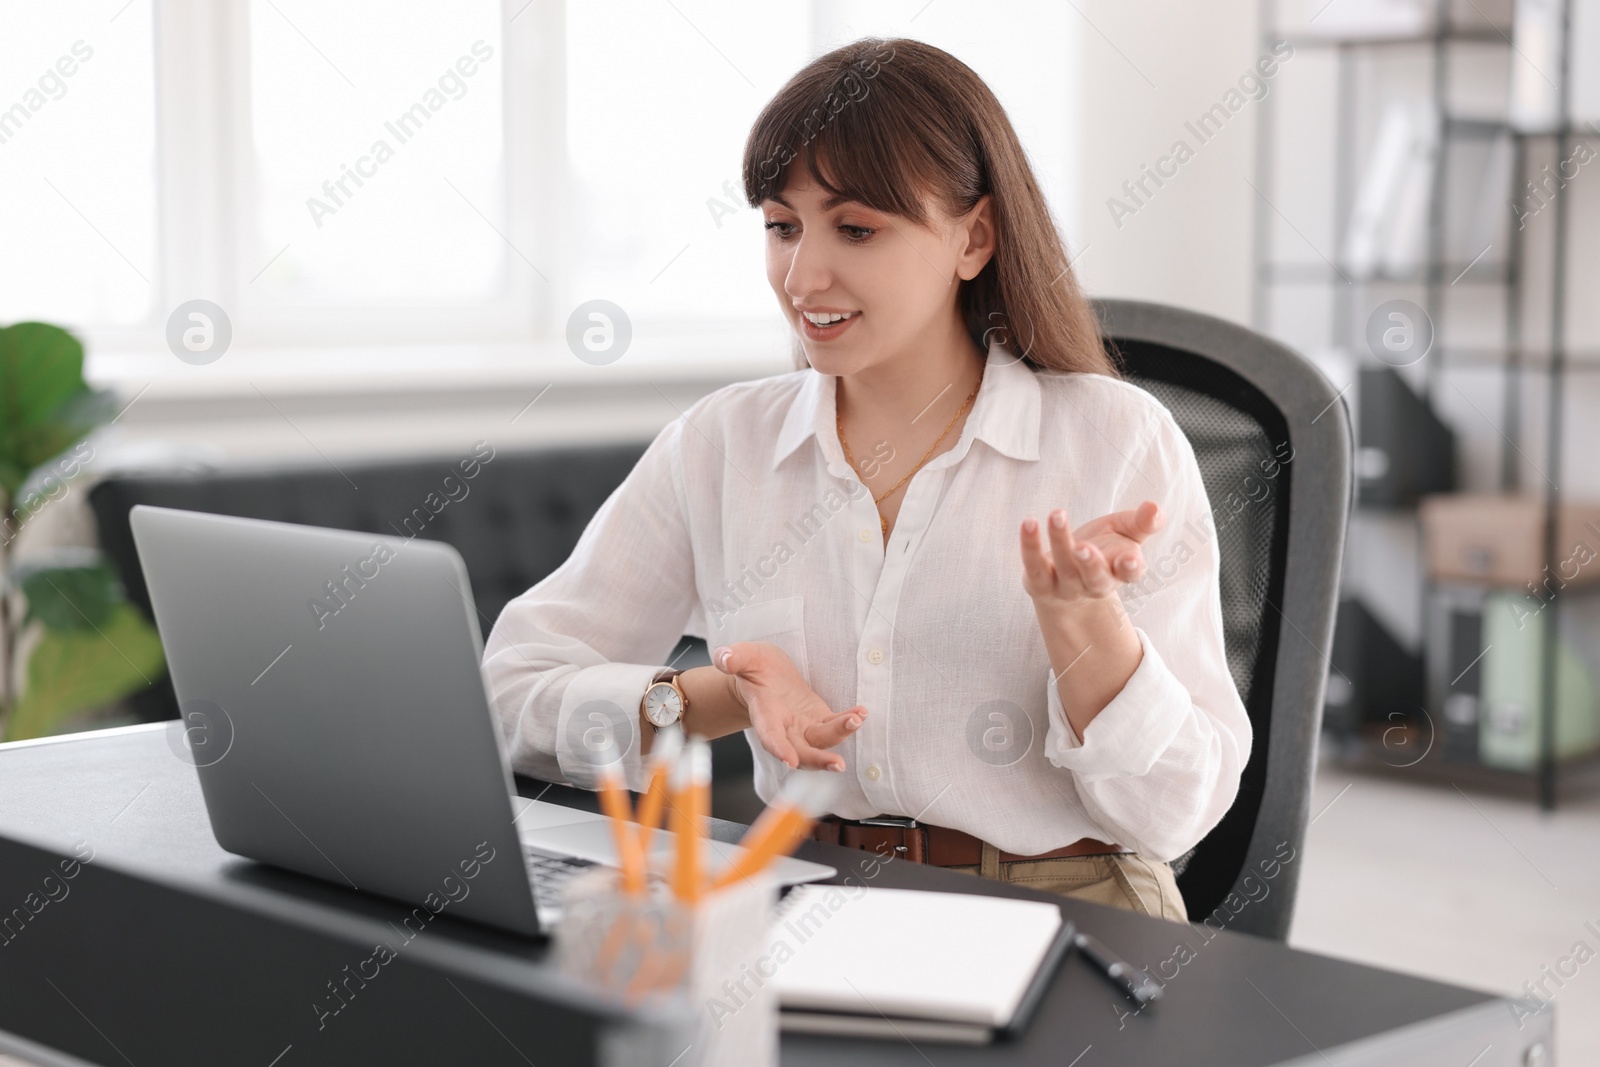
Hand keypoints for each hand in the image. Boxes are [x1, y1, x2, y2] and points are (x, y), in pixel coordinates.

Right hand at [711, 642, 865, 770]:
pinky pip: (835, 726)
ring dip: (841, 735)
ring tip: (856, 720)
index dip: (779, 749)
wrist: (764, 675)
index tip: (790, 761)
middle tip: (836, 764)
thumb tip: (725, 658)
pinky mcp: (819, 719)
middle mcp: (784, 728)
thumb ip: (733, 658)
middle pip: (801, 751)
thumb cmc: (751, 666)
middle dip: (818, 759)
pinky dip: (848, 723)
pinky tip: (861, 713)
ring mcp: (803, 727)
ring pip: (822, 741)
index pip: (770, 736)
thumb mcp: (742, 656)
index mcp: (763, 714)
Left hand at [1020, 501, 1164, 606]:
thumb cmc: (1104, 551)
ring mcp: (1066, 587)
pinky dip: (1030, 545)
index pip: (1130, 573)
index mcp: (1119, 571)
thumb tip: (1155, 507)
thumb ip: (1142, 522)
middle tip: (1082, 547)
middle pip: (1095, 577)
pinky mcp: (1039, 583)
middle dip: (1090, 563)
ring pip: (1064, 568)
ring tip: (1057, 515)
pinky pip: (1034, 566)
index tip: (1130, 559)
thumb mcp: (1125, 533)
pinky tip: (1029, 523)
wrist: (1066, 584)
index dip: (1130, 567)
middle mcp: (1094, 583)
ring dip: (1060, 541)